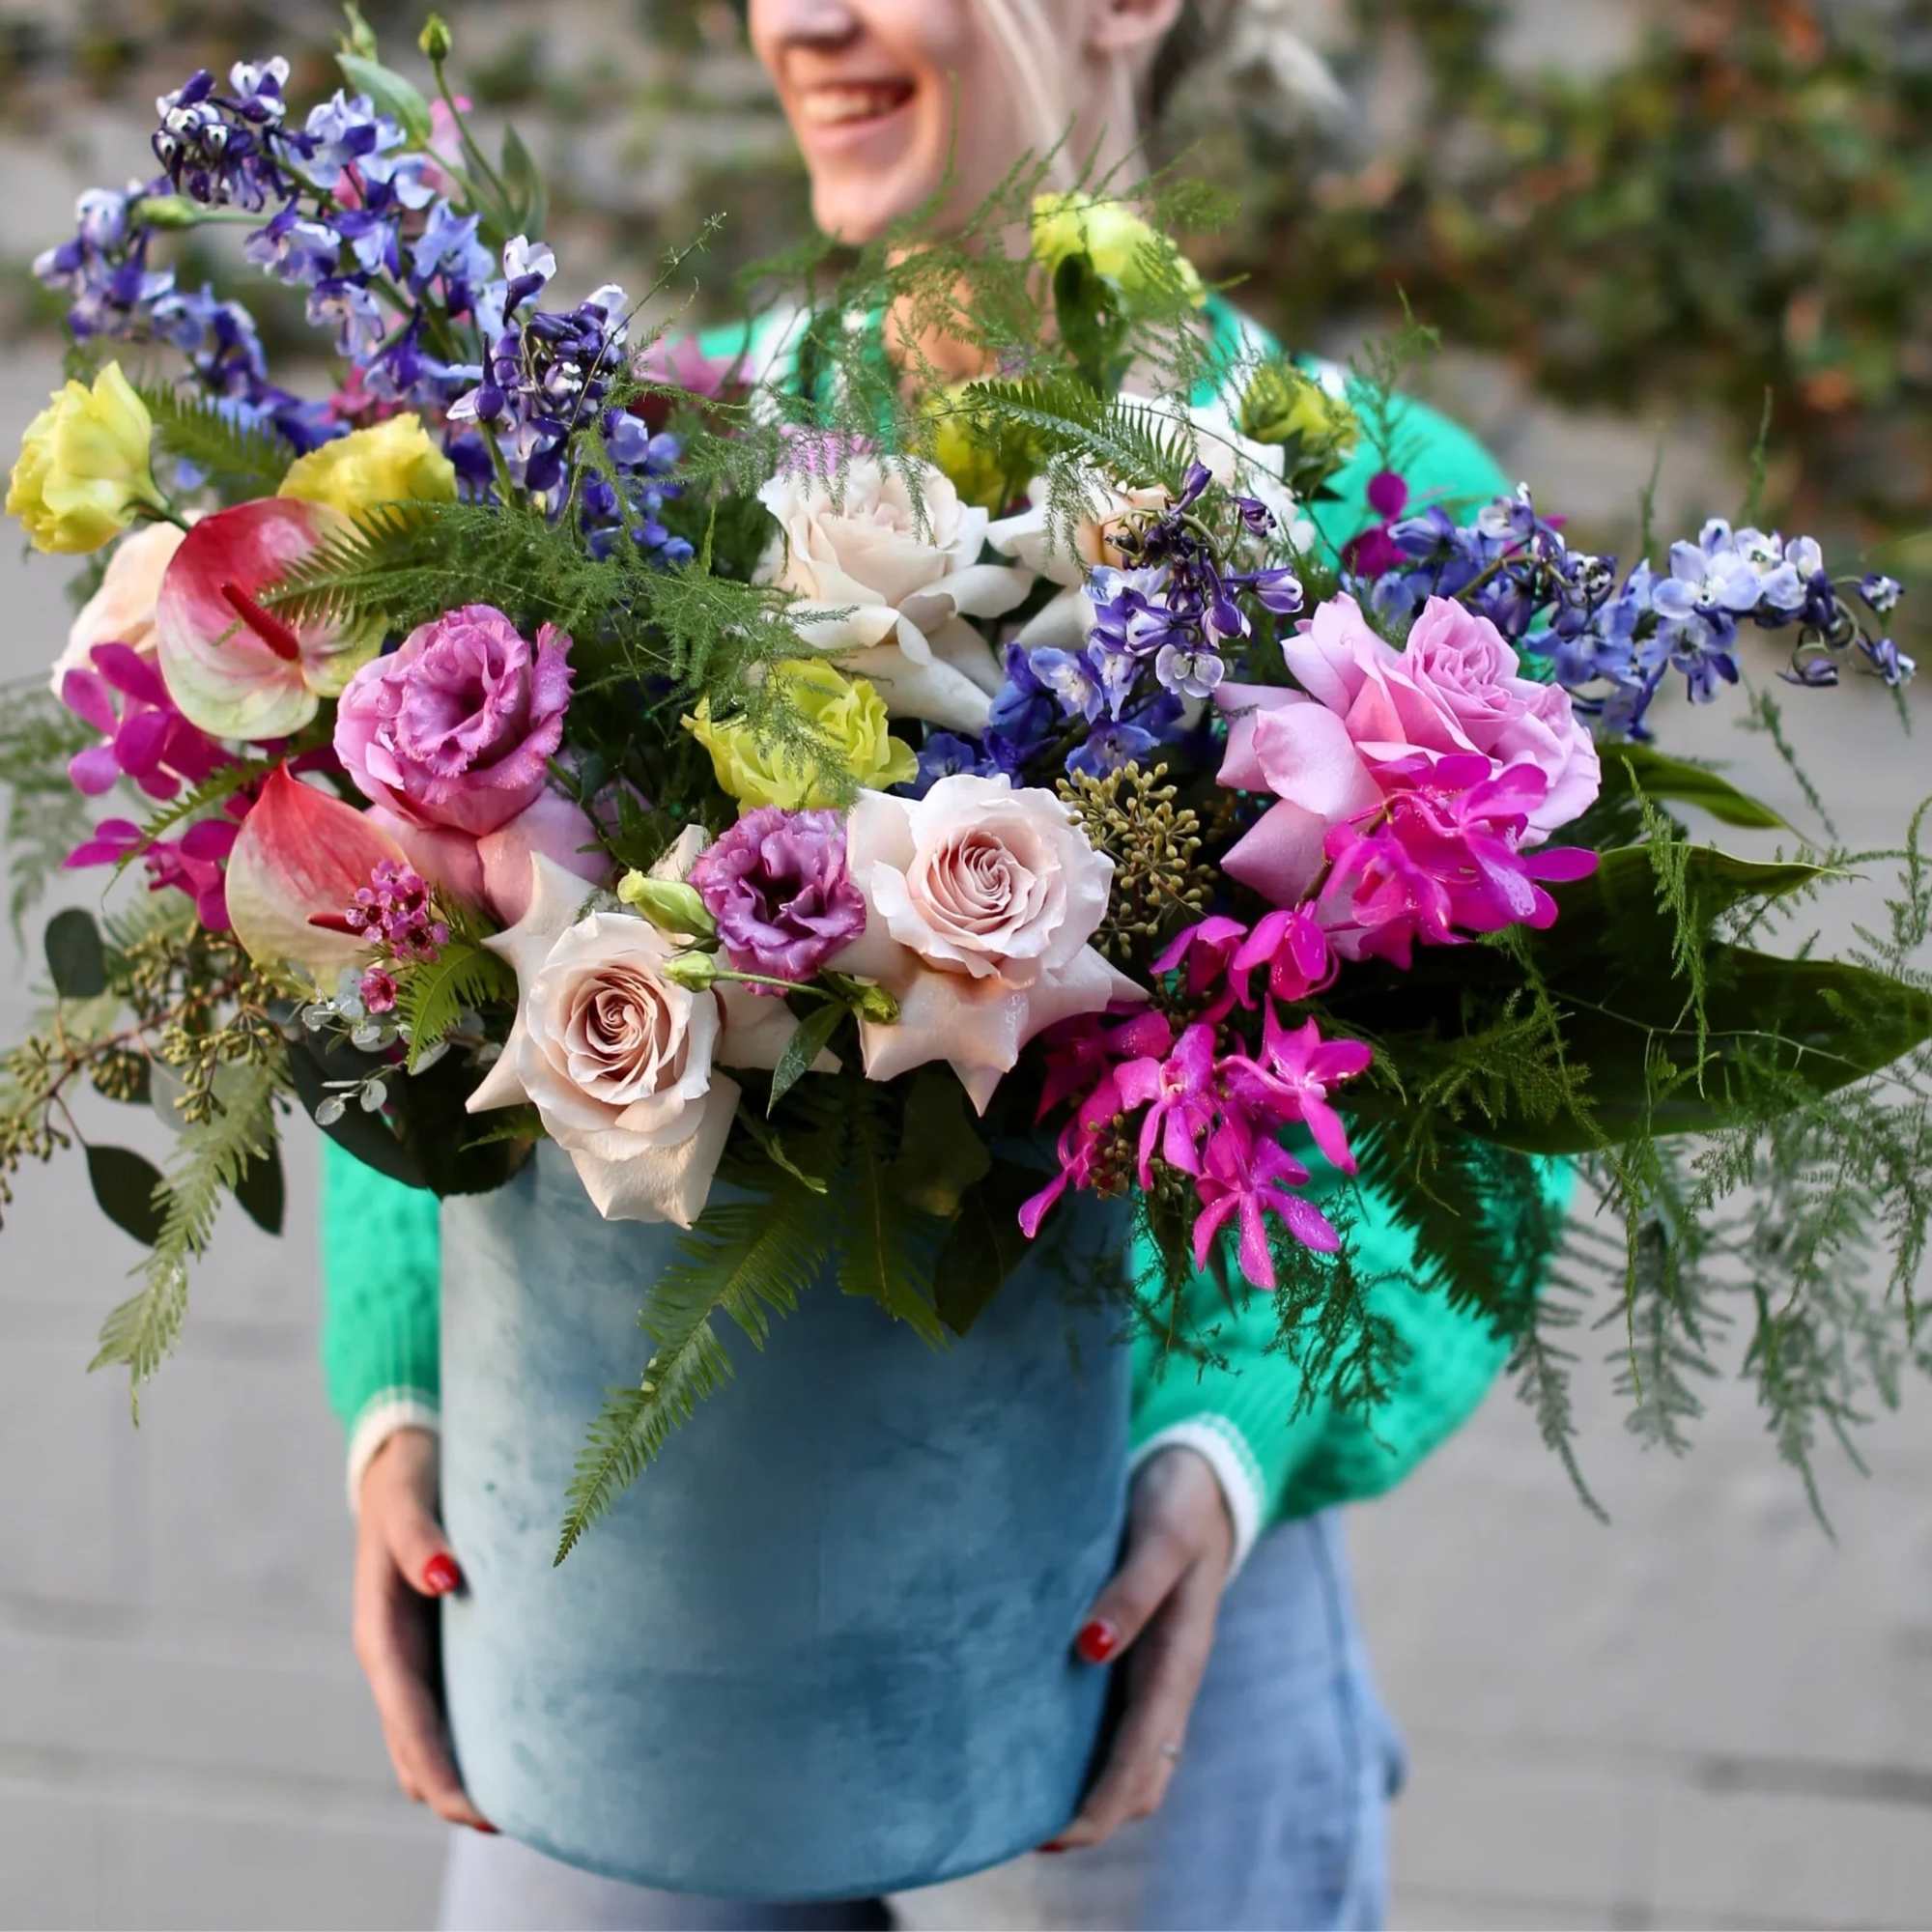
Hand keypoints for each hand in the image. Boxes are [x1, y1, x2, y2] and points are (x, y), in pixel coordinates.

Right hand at [352, 1426, 493, 1831]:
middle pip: (419, 1750)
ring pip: (433, 1737)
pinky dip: (477, 1735)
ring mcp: (417, 1654)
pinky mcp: (440, 1641)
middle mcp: (395, 1657)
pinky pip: (454, 1705)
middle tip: (523, 1819)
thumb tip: (444, 1575)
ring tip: (534, 1798)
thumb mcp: (409, 1499)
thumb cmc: (410, 1478)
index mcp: (382, 1637)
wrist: (403, 1455)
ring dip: (468, 1770)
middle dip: (459, 1791)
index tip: (482, 1813)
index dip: (443, 1776)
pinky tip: (524, 1740)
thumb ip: (418, 1536)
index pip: (410, 1728)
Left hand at [1044, 1445, 1235, 1850]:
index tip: (1053, 1835)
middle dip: (1092, 1815)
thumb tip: (1089, 1650)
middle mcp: (1169, 1676)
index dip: (1101, 1806)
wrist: (1207, 1471)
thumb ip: (1131, 1590)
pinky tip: (1042, 1742)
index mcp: (1179, 1659)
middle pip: (1140, 1776)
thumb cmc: (1181, 1499)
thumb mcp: (1160, 1533)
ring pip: (1132, 1755)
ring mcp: (1156, 1666)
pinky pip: (1118, 1720)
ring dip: (1090, 1788)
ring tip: (1022, 1802)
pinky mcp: (1141, 1647)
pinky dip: (1087, 1749)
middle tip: (1020, 1831)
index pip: (1144, 1759)